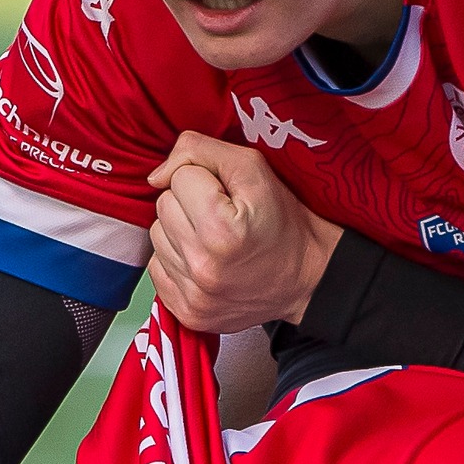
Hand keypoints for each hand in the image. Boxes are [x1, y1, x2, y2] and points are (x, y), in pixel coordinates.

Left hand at [146, 131, 343, 331]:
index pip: (179, 178)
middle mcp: (203, 268)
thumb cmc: (282, 221)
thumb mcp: (253, 167)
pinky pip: (157, 267)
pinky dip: (177, 259)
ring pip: (157, 235)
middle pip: (163, 206)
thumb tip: (157, 175)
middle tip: (222, 216)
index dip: (205, 179)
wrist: (306, 277)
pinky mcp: (186, 313)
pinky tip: (205, 260)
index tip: (230, 197)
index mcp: (221, 231)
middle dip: (189, 203)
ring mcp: (193, 296)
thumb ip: (200, 150)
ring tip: (214, 238)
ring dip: (181, 231)